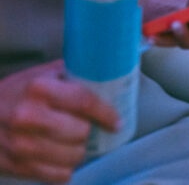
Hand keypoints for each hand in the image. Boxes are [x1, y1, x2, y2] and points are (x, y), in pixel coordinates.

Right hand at [0, 61, 117, 182]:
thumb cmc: (12, 94)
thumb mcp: (36, 75)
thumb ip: (67, 75)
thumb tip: (102, 77)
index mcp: (39, 88)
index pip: (83, 101)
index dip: (105, 113)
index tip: (116, 121)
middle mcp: (30, 117)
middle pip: (81, 132)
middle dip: (88, 130)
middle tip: (86, 127)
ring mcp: (23, 146)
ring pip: (73, 157)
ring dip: (79, 150)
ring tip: (74, 142)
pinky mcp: (20, 168)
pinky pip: (59, 175)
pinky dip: (66, 168)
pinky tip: (61, 157)